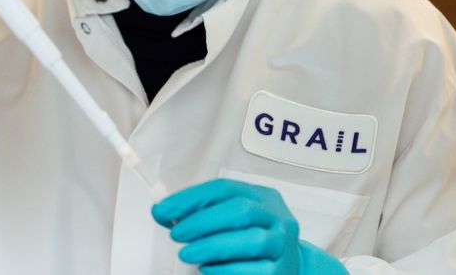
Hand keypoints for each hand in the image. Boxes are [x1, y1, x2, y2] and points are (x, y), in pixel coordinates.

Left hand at [151, 179, 348, 274]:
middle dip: (202, 221)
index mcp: (262, 196)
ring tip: (186, 253)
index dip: (192, 198)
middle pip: (241, 211)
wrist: (291, 266)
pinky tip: (206, 268)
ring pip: (251, 241)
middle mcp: (277, 217)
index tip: (164, 210)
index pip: (225, 189)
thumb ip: (203, 212)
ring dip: (212, 246)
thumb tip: (164, 212)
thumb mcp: (232, 218)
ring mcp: (283, 245)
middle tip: (175, 233)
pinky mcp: (281, 271)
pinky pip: (254, 271)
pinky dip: (226, 269)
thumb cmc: (252, 239)